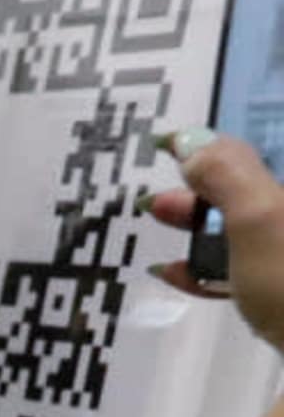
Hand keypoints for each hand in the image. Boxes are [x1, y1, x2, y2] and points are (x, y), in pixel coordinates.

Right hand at [151, 129, 283, 353]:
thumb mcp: (258, 219)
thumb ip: (226, 175)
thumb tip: (191, 143)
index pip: (250, 151)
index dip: (208, 145)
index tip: (165, 145)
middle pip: (247, 189)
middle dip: (201, 189)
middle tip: (158, 199)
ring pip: (243, 228)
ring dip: (199, 229)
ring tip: (162, 233)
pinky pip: (245, 265)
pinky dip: (211, 265)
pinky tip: (179, 273)